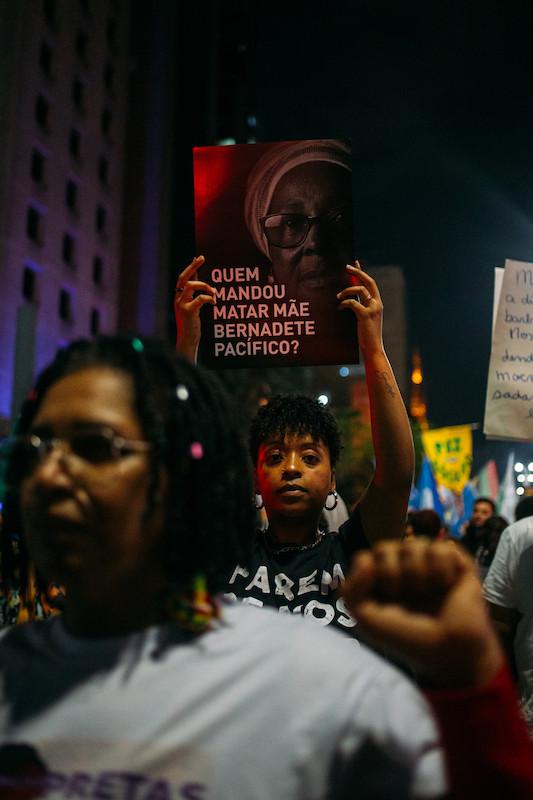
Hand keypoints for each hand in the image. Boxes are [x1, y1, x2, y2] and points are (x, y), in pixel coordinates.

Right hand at [174, 256, 215, 361]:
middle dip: (193, 266)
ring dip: (206, 286)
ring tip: (215, 293)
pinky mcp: (188, 311)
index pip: (183, 277)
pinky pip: (200, 298)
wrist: (187, 340)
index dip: (191, 266)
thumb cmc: (191, 325)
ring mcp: (182, 304)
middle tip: (202, 258)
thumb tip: (201, 282)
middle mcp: (178, 298)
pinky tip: (214, 302)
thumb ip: (195, 295)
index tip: (199, 257)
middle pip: (184, 277)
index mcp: (178, 297)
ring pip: (192, 285)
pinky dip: (209, 298)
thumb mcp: (192, 307)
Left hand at [336, 261, 382, 356]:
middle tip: (347, 267)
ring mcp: (372, 309)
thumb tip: (350, 300)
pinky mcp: (365, 315)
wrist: (373, 349)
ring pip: (359, 290)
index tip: (354, 263)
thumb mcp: (365, 319)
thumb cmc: (367, 336)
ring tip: (338, 296)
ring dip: (347, 291)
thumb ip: (361, 308)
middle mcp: (377, 304)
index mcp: (378, 304)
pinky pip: (352, 303)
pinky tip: (340, 308)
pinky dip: (344, 303)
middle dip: (357, 272)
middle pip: (368, 281)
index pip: (371, 283)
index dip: (362, 272)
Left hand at [342, 538, 503, 688]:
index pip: (364, 558)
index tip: (384, 598)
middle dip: (393, 574)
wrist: (449, 651)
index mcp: (379, 579)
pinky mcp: (455, 561)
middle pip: (384, 548)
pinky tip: (448, 585)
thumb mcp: (368, 621)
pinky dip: (443, 570)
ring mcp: (427, 562)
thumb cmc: (409, 638)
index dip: (372, 576)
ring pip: (413, 544)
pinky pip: (442, 547)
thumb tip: (366, 561)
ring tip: (429, 593)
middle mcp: (401, 567)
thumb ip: (352, 592)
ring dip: (419, 574)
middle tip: (407, 596)